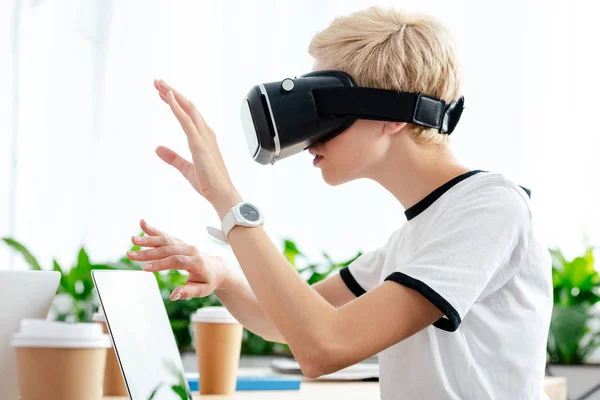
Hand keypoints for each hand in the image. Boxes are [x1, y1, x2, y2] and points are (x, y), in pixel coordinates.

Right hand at [127, 219, 230, 300]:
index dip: (160, 264)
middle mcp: (190, 250)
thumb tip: (173, 296)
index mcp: (196, 262)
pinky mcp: (180, 242)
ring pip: (165, 241)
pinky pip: (166, 236)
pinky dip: (154, 230)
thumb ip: (188, 292)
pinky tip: (142, 224)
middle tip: (131, 254)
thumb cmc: (209, 281)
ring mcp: (185, 244)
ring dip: (148, 239)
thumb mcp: (202, 290)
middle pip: (167, 250)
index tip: (144, 267)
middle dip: (148, 252)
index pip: (175, 261)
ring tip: (133, 239)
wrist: (217, 268)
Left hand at [153, 79, 241, 217]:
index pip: (188, 114)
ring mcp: (203, 137)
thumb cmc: (209, 183)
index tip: (162, 93)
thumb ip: (172, 157)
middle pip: (188, 106)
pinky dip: (177, 108)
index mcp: (203, 138)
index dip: (174, 102)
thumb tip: (157, 149)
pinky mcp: (199, 144)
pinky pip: (186, 121)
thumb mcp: (185, 168)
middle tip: (157, 81)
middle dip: (172, 92)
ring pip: (187, 109)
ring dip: (173, 94)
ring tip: (159, 84)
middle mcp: (205, 133)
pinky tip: (169, 98)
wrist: (222, 194)